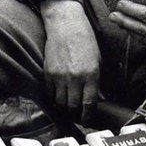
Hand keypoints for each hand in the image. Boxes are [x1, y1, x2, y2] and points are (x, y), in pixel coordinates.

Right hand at [40, 0, 99, 116]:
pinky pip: (50, 93)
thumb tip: (98, 99)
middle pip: (73, 106)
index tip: (88, 121)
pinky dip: (54, 98)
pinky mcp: (48, 72)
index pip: (89, 104)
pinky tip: (58, 97)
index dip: (88, 117)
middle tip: (78, 114)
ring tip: (68, 106)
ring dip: (64, 107)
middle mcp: (75, 77)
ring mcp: (60, 76)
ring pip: (60, 103)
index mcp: (91, 74)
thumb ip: (97, 81)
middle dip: (76, 113)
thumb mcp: (97, 60)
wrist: (66, 24)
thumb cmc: (85, 40)